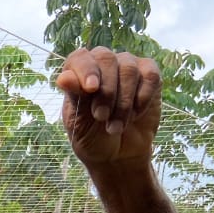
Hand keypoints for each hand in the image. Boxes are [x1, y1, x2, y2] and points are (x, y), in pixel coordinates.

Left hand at [56, 47, 160, 170]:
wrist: (117, 155)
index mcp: (79, 72)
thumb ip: (74, 97)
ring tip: (116, 127)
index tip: (91, 89)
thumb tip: (63, 78)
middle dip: (106, 91)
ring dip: (123, 103)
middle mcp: (104, 64)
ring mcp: (127, 66)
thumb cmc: (92, 137)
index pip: (80, 58)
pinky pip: (150, 76)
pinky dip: (142, 99)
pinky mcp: (149, 76)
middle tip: (101, 117)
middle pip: (107, 59)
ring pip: (129, 69)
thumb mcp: (78, 122)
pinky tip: (135, 115)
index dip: (86, 70)